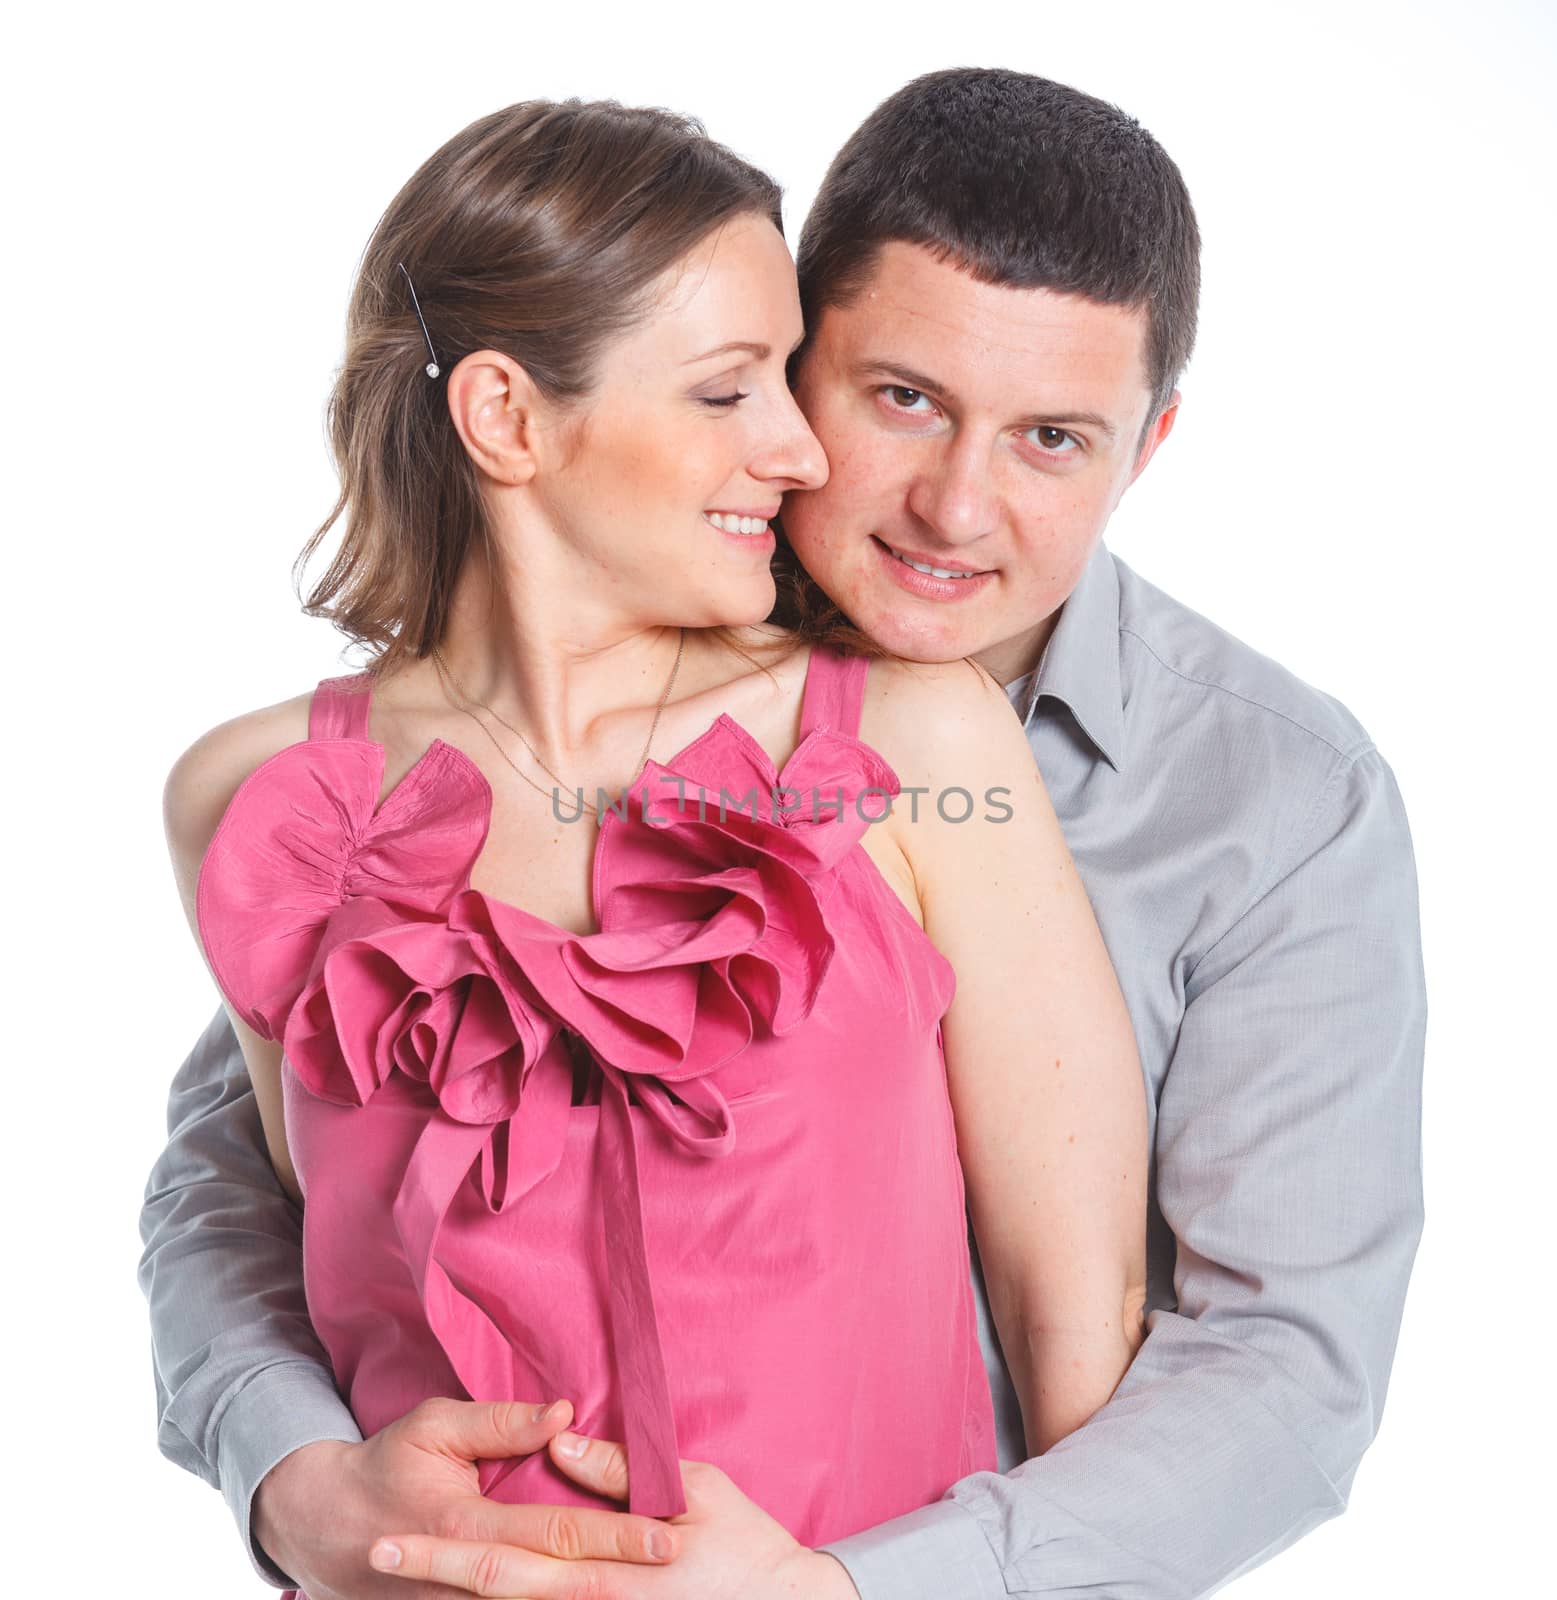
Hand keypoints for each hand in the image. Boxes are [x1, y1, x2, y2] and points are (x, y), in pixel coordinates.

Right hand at [253, 1397, 679, 1599]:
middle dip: (620, 1576)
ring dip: (591, 1597)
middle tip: (675, 1564)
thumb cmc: (385, 1465)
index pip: (557, 1529)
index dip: (614, 1532)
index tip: (666, 1532)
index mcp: (466, 1522)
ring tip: (652, 1590)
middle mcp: (467, 1578)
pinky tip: (597, 1593)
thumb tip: (564, 1415)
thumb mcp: (433, 1426)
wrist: (325, 1529)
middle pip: (559, 1580)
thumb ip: (499, 1422)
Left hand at [368, 1429, 858, 1597]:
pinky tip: (467, 1594)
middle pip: (496, 1594)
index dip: (444, 1549)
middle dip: (431, 1578)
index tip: (390, 1534)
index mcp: (607, 1568)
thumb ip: (622, 1470)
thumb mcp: (695, 1488)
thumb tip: (564, 1441)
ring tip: (399, 1580)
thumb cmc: (746, 1542)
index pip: (508, 1557)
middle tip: (376, 1557)